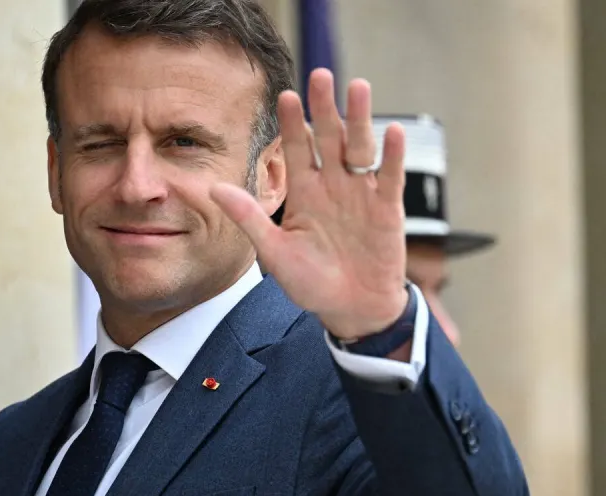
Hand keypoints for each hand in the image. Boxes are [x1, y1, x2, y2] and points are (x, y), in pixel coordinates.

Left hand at [209, 69, 408, 339]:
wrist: (352, 310)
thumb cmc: (311, 283)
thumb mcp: (274, 252)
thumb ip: (249, 218)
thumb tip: (213, 189)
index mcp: (305, 192)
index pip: (297, 148)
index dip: (292, 123)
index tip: (285, 96)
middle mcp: (333, 185)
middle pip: (330, 137)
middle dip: (325, 107)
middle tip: (321, 75)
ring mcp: (362, 194)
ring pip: (361, 147)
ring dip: (360, 118)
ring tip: (357, 87)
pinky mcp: (387, 209)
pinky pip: (390, 177)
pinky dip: (393, 155)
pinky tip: (393, 131)